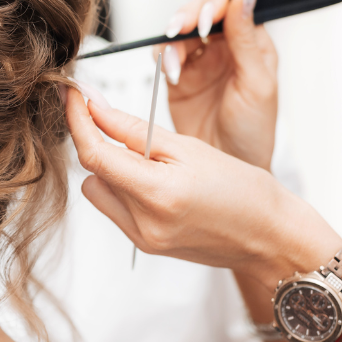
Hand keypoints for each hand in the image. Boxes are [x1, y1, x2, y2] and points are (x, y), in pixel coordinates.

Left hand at [65, 89, 341, 286]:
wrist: (270, 237)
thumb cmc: (243, 189)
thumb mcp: (190, 147)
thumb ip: (134, 129)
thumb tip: (93, 108)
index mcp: (157, 194)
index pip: (94, 153)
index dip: (77, 120)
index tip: (72, 96)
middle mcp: (143, 223)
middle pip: (91, 173)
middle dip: (101, 145)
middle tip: (129, 131)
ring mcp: (142, 239)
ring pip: (98, 192)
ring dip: (111, 170)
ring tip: (153, 163)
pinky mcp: (144, 246)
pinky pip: (115, 208)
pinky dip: (124, 188)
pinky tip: (156, 183)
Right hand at [156, 0, 278, 170]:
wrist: (229, 167)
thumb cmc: (253, 132)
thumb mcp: (257, 85)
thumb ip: (247, 41)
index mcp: (252, 42)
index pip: (236, 1)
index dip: (219, 1)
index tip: (207, 20)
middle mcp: (225, 46)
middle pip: (203, 9)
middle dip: (189, 14)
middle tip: (180, 30)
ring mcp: (200, 60)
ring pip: (180, 29)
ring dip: (173, 38)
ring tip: (174, 62)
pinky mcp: (178, 77)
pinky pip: (164, 55)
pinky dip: (162, 58)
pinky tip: (169, 73)